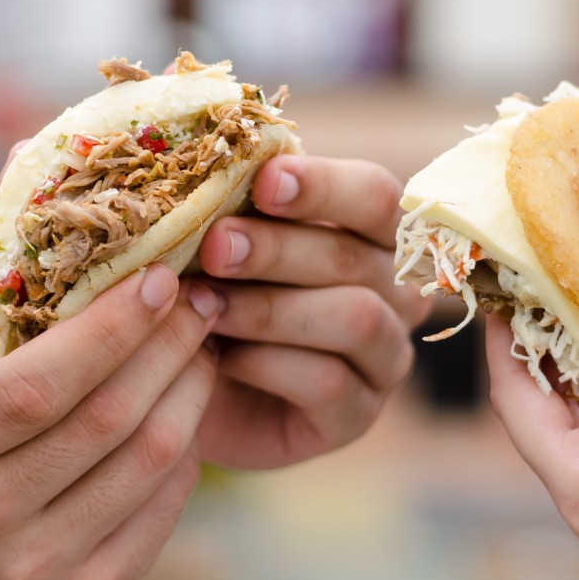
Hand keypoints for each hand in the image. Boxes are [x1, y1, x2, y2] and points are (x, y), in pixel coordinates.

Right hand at [0, 267, 219, 579]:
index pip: (37, 384)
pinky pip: (166, 501)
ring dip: (192, 388)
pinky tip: (185, 408)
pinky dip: (188, 445)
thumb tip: (73, 204)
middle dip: (168, 346)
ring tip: (202, 346)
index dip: (111, 328)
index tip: (160, 278)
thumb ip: (14, 309)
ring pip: (150, 457)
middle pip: (106, 418)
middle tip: (202, 301)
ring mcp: (33, 566)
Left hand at [195, 155, 429, 468]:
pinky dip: (268, 364)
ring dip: (272, 308)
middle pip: (355, 257)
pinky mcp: (358, 415)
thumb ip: (233, 207)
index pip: (376, 195)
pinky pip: (330, 383)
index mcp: (371, 233)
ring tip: (207, 304)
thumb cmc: (210, 295)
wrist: (184, 390)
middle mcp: (394, 292)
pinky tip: (220, 356)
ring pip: (355, 318)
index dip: (324, 186)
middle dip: (279, 248)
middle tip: (214, 246)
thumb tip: (211, 164)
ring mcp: (384, 357)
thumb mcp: (219, 244)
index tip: (264, 181)